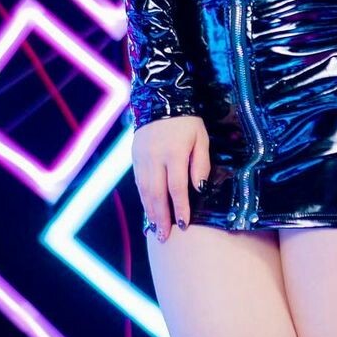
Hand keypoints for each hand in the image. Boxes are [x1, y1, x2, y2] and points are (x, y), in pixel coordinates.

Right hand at [132, 115, 210, 241]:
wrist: (159, 99)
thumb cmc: (187, 122)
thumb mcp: (201, 138)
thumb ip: (200, 164)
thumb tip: (199, 189)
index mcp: (174, 153)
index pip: (177, 187)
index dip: (180, 208)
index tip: (184, 224)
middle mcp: (155, 158)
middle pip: (157, 194)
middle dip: (161, 217)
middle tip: (164, 237)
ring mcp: (142, 159)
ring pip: (144, 191)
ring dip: (150, 212)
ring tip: (155, 229)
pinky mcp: (135, 158)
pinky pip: (138, 184)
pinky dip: (143, 199)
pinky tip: (148, 211)